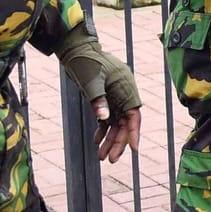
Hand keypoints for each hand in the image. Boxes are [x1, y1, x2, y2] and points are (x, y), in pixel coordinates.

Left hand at [52, 25, 143, 162]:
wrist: (76, 51)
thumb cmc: (87, 62)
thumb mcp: (92, 81)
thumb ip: (98, 100)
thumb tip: (104, 118)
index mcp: (126, 89)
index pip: (134, 116)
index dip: (134, 133)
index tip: (134, 149)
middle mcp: (123, 96)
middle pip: (124, 124)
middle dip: (118, 142)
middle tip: (110, 160)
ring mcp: (114, 98)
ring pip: (115, 124)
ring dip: (109, 140)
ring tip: (101, 157)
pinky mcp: (104, 99)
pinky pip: (106, 119)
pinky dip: (101, 131)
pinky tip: (96, 141)